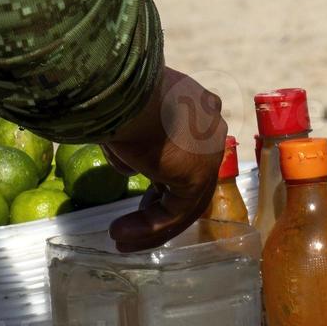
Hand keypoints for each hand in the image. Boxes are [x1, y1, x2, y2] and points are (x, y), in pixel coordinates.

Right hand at [103, 66, 226, 251]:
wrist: (121, 88)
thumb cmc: (116, 92)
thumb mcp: (124, 114)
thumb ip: (132, 140)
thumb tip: (128, 165)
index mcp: (198, 106)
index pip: (187, 147)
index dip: (163, 170)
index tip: (139, 185)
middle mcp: (210, 129)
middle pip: (188, 177)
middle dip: (158, 203)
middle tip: (132, 221)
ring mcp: (207, 154)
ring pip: (184, 200)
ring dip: (150, 223)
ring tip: (119, 237)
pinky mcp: (196, 176)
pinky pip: (176, 211)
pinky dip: (149, 227)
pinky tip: (120, 232)